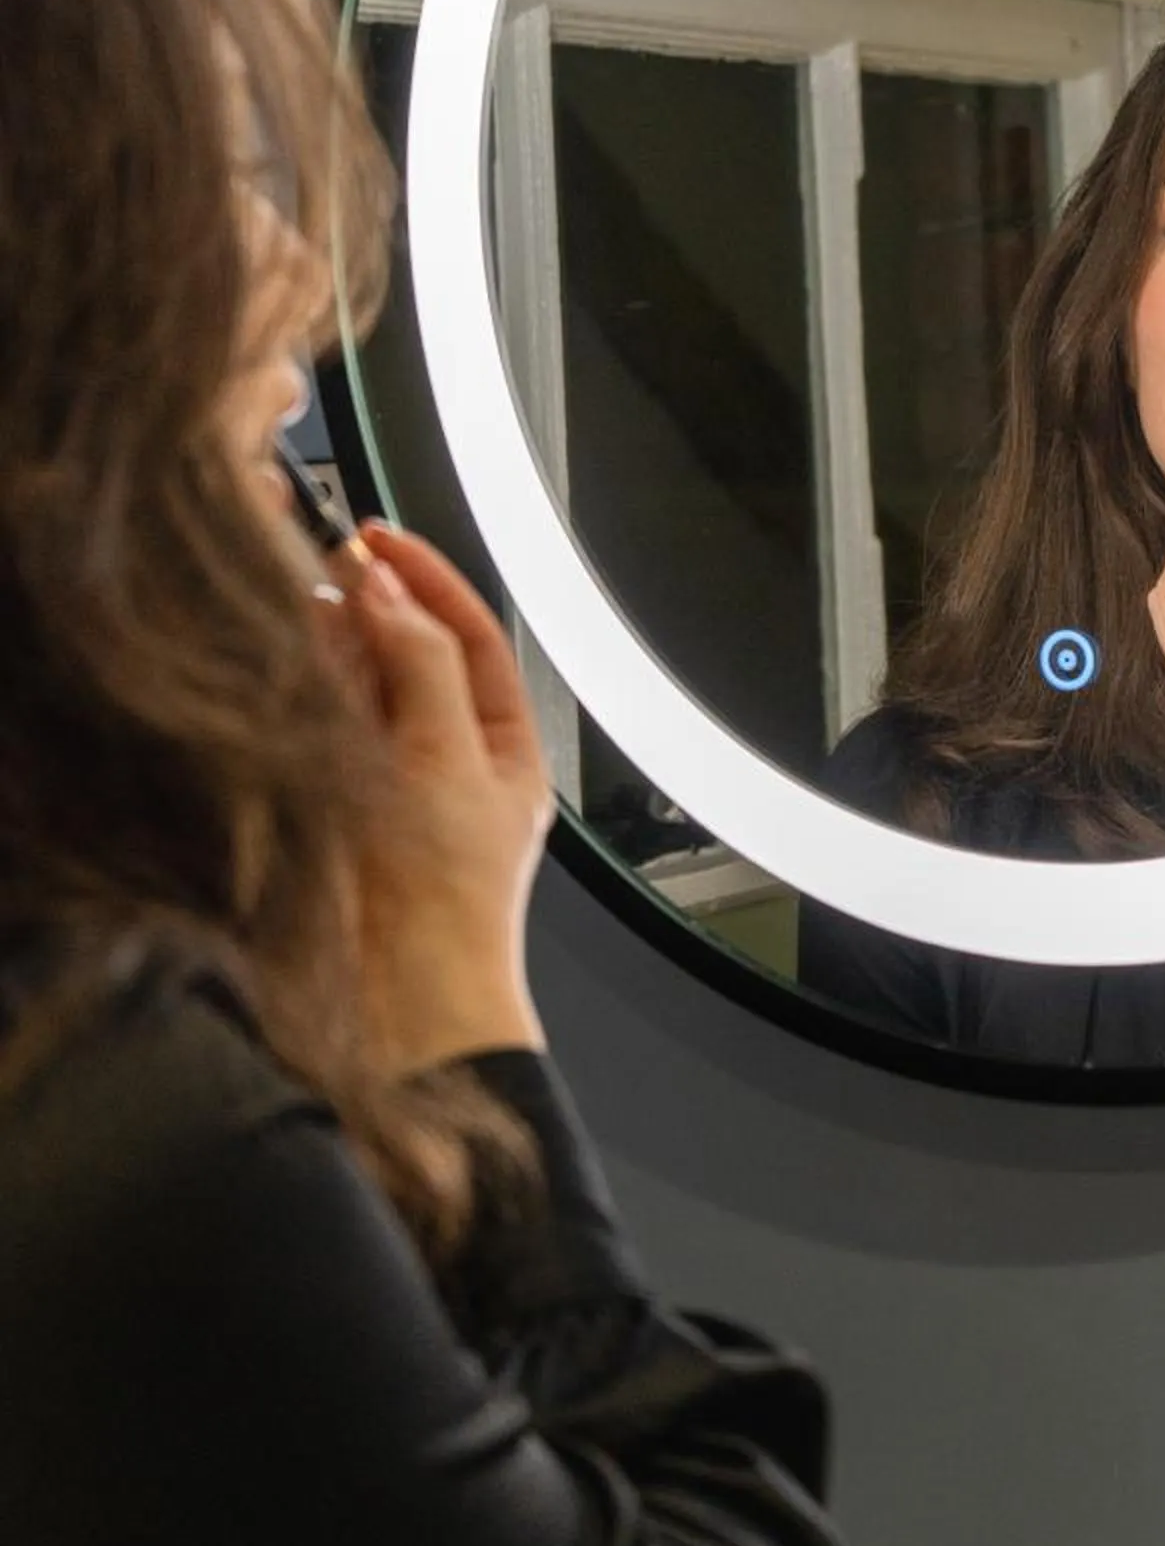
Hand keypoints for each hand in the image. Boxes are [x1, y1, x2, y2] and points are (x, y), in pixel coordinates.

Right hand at [339, 524, 553, 1073]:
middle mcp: (443, 761)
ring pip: (356, 684)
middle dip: (370, 605)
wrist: (399, 1009)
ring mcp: (384, 782)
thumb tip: (387, 592)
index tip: (378, 536)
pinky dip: (302, 686)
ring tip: (300, 600)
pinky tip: (282, 659)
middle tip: (323, 561)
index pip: (467, 635)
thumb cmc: (448, 911)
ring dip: (331, 639)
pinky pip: (317, 726)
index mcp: (501, 749)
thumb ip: (419, 668)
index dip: (426, 580)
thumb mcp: (450, 765)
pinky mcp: (330, 803)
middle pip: (406, 653)